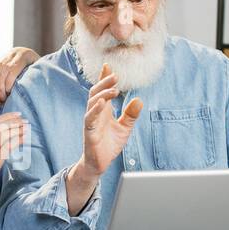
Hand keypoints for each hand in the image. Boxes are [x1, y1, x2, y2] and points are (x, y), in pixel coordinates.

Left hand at [0, 46, 37, 109]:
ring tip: (7, 98)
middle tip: (2, 103)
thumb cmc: (10, 67)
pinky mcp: (15, 67)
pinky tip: (12, 92)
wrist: (24, 53)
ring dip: (4, 97)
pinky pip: (9, 84)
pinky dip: (10, 91)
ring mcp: (5, 67)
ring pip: (0, 88)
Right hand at [0, 112, 26, 190]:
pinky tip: (24, 138)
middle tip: (25, 121)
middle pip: (0, 126)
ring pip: (5, 134)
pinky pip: (9, 146)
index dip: (7, 116)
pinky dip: (18, 140)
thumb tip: (4, 130)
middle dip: (14, 122)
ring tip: (26, 128)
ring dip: (18, 130)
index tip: (18, 114)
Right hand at [80, 61, 142, 178]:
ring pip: (92, 101)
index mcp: (103, 110)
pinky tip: (102, 102)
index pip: (102, 90)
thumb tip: (139, 100)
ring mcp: (91, 121)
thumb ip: (131, 115)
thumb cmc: (109, 144)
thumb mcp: (125, 128)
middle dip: (104, 82)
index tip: (108, 66)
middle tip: (115, 75)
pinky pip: (89, 117)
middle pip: (96, 91)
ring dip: (102, 93)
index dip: (104, 78)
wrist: (99, 163)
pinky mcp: (89, 131)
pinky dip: (95, 109)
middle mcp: (95, 112)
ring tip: (114, 89)